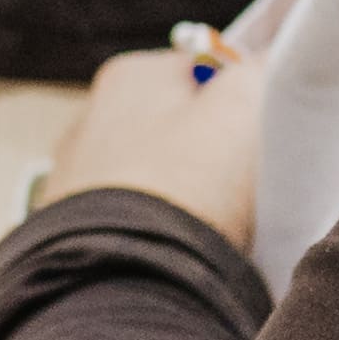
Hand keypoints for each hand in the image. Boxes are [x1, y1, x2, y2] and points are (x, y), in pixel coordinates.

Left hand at [39, 36, 264, 246]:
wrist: (128, 279)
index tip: (266, 136)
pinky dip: (159, 229)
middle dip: (213, 151)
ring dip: (188, 194)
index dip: (244, 102)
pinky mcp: (72, 228)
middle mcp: (90, 117)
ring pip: (155, 175)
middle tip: (249, 185)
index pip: (204, 70)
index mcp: (130, 75)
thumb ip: (258, 72)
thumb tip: (265, 60)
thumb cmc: (190, 185)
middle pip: (177, 124)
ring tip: (219, 225)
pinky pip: (133, 219)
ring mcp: (75, 176)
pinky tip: (182, 248)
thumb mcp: (243, 110)